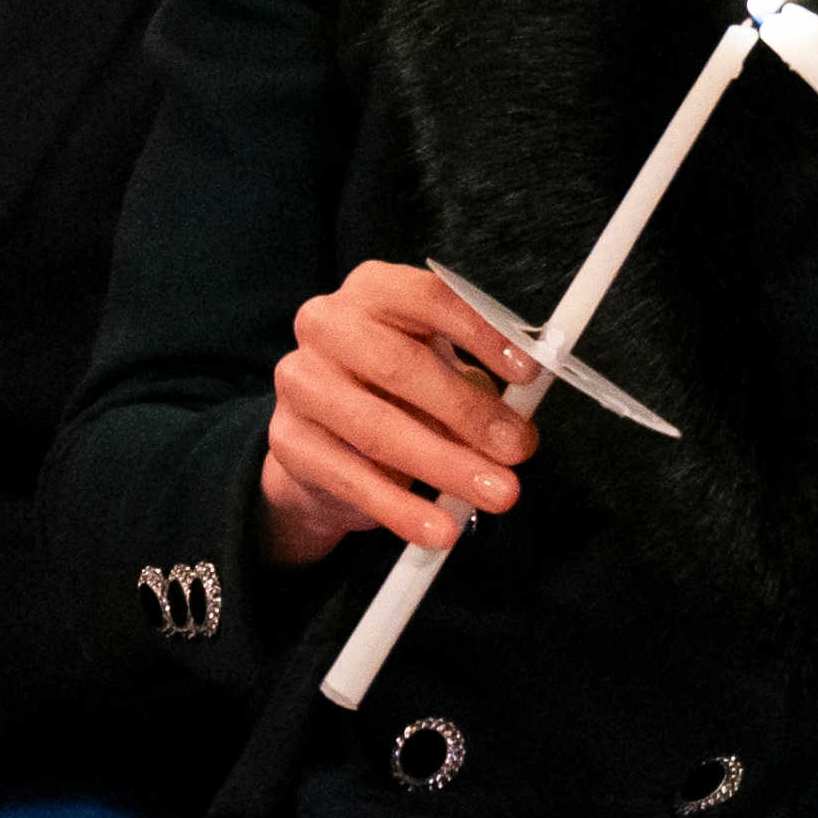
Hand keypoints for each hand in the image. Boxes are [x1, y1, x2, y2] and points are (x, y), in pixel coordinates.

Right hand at [260, 260, 546, 565]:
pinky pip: (353, 480)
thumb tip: (522, 425)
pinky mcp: (287, 441)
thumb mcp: (443, 373)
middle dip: (468, 412)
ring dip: (445, 466)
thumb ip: (481, 386)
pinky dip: (402, 510)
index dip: (482, 333)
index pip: (431, 297)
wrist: (320, 441)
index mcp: (375, 289)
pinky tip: (439, 529)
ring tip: (497, 494)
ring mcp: (301, 382)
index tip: (529, 372)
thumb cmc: (396, 391)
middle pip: (402, 366)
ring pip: (378, 429)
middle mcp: (328, 324)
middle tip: (518, 449)